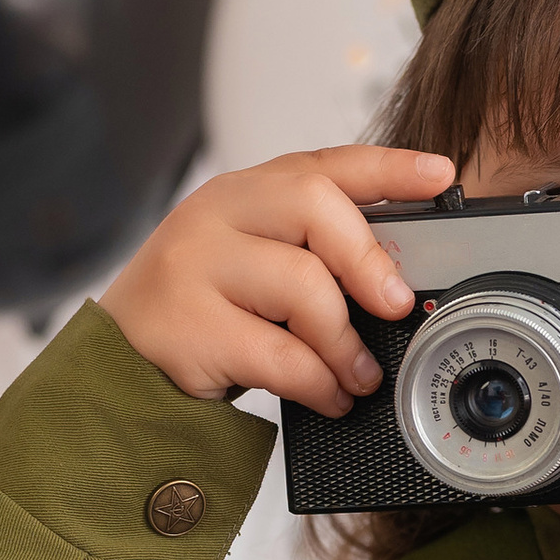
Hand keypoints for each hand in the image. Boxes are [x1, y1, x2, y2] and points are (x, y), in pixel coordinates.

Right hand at [99, 145, 452, 411]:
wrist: (118, 358)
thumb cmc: (204, 309)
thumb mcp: (255, 261)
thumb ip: (313, 253)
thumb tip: (399, 283)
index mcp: (245, 193)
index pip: (323, 164)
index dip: (388, 167)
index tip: (441, 174)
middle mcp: (216, 214)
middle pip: (312, 207)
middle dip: (368, 260)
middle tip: (396, 306)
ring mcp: (194, 265)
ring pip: (301, 286)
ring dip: (345, 342)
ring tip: (359, 375)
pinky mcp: (187, 325)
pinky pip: (279, 354)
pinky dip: (318, 382)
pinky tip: (329, 395)